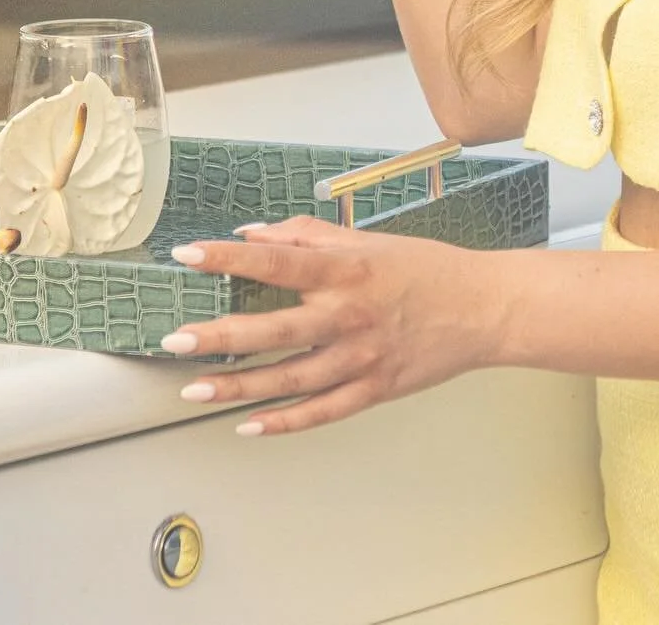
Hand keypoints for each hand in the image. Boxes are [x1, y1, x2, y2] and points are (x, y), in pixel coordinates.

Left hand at [161, 214, 505, 435]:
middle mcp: (350, 314)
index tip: (187, 255)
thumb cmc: (425, 268)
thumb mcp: (368, 240)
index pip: (277, 260)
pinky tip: (247, 424)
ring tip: (194, 390)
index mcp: (348, 269)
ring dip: (238, 386)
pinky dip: (283, 422)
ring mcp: (362, 357)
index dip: (228, 257)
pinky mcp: (374, 389)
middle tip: (175, 339)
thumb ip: (309, 237)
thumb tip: (254, 234)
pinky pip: (322, 412)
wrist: (483, 307)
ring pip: (290, 379)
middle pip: (275, 329)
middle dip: (221, 335)